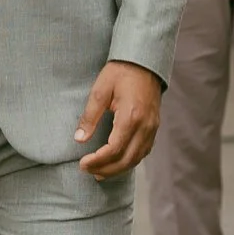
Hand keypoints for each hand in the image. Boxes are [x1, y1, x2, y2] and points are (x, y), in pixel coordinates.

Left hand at [78, 61, 161, 179]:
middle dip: (106, 170)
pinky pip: (144, 151)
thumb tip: (79, 139)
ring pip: (137, 159)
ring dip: (118, 169)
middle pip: (127, 160)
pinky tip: (117, 162)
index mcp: (131, 117)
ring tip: (99, 173)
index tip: (82, 164)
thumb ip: (89, 116)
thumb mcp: (100, 90)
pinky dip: (130, 161)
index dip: (97, 161)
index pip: (114, 149)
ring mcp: (152, 127)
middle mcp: (145, 126)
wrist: (144, 62)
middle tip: (88, 171)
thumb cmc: (121, 72)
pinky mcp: (154, 127)